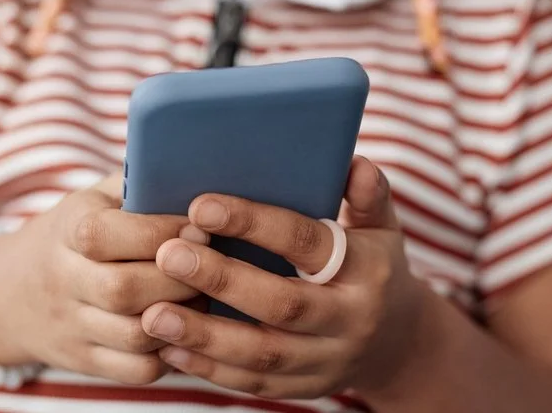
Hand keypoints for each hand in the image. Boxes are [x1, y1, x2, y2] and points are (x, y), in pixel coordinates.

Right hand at [0, 173, 208, 384]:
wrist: (10, 292)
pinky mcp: (84, 361)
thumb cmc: (74, 233)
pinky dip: (170, 353)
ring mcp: (71, 326)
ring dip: (182, 318)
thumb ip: (137, 183)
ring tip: (203, 297)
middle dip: (179, 278)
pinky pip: (136, 369)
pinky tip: (183, 328)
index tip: (200, 228)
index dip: (161, 232)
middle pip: (123, 289)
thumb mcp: (94, 197)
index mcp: (67, 230)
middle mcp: (62, 280)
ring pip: (135, 335)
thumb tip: (194, 171)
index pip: (106, 234)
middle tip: (213, 265)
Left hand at [140, 157, 429, 397]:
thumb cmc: (374, 267)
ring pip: (262, 353)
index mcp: (366, 269)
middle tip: (167, 255)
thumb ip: (367, 195)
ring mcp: (327, 361)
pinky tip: (168, 348)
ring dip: (205, 335)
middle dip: (220, 280)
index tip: (201, 206)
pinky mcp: (305, 387)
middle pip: (282, 303)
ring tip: (153, 314)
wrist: (399, 342)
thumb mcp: (382, 227)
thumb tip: (354, 163)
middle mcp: (350, 319)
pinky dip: (209, 369)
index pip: (307, 243)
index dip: (255, 224)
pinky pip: (253, 383)